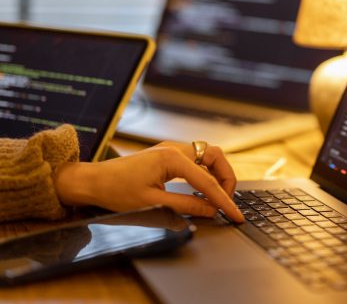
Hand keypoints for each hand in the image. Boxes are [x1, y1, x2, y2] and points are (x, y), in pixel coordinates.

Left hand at [54, 141, 243, 222]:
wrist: (93, 181)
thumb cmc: (117, 190)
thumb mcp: (153, 203)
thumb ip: (186, 206)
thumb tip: (211, 210)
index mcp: (172, 158)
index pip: (207, 181)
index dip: (224, 200)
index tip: (236, 215)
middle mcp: (175, 148)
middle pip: (215, 156)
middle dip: (226, 177)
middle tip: (227, 200)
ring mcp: (171, 149)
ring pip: (207, 154)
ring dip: (217, 173)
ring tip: (217, 196)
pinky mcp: (167, 154)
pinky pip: (196, 159)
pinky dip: (205, 172)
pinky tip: (202, 189)